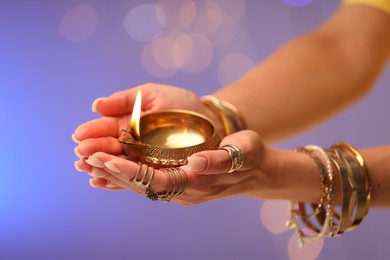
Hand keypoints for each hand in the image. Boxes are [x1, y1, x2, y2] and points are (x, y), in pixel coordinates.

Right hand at [73, 83, 218, 171]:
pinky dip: (118, 180)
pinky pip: (135, 178)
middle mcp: (132, 143)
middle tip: (80, 155)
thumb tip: (96, 105)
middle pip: (109, 149)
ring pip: (118, 165)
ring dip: (101, 168)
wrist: (209, 119)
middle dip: (93, 152)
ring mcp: (143, 159)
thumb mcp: (153, 95)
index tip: (79, 135)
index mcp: (129, 123)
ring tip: (86, 169)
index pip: (107, 129)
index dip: (93, 132)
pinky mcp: (155, 172)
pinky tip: (102, 183)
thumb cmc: (180, 103)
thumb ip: (125, 100)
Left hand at [79, 130, 277, 204]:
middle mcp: (186, 192)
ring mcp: (182, 191)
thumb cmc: (252, 155)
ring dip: (116, 176)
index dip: (130, 171)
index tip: (106, 158)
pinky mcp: (180, 186)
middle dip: (114, 172)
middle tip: (85, 158)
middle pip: (143, 185)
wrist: (258, 171)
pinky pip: (149, 184)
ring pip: (143, 186)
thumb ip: (221, 159)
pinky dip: (128, 178)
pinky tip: (110, 174)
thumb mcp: (244, 149)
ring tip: (90, 163)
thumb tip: (194, 162)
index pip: (157, 180)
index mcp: (198, 182)